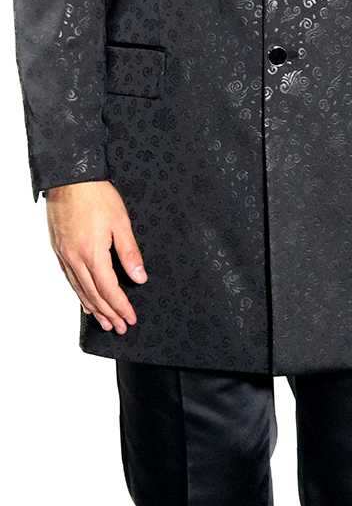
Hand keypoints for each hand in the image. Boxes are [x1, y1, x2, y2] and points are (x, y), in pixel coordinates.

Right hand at [45, 180, 146, 333]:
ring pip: (79, 288)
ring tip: (105, 322)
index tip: (131, 319)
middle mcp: (75, 257)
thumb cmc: (97, 196)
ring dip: (93, 308)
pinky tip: (85, 300)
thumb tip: (139, 278)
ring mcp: (64, 253)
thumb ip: (130, 253)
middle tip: (120, 328)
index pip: (110, 289)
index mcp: (92, 253)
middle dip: (109, 313)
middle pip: (94, 294)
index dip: (121, 306)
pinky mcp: (59, 248)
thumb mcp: (121, 223)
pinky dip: (78, 292)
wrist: (70, 178)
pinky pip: (69, 277)